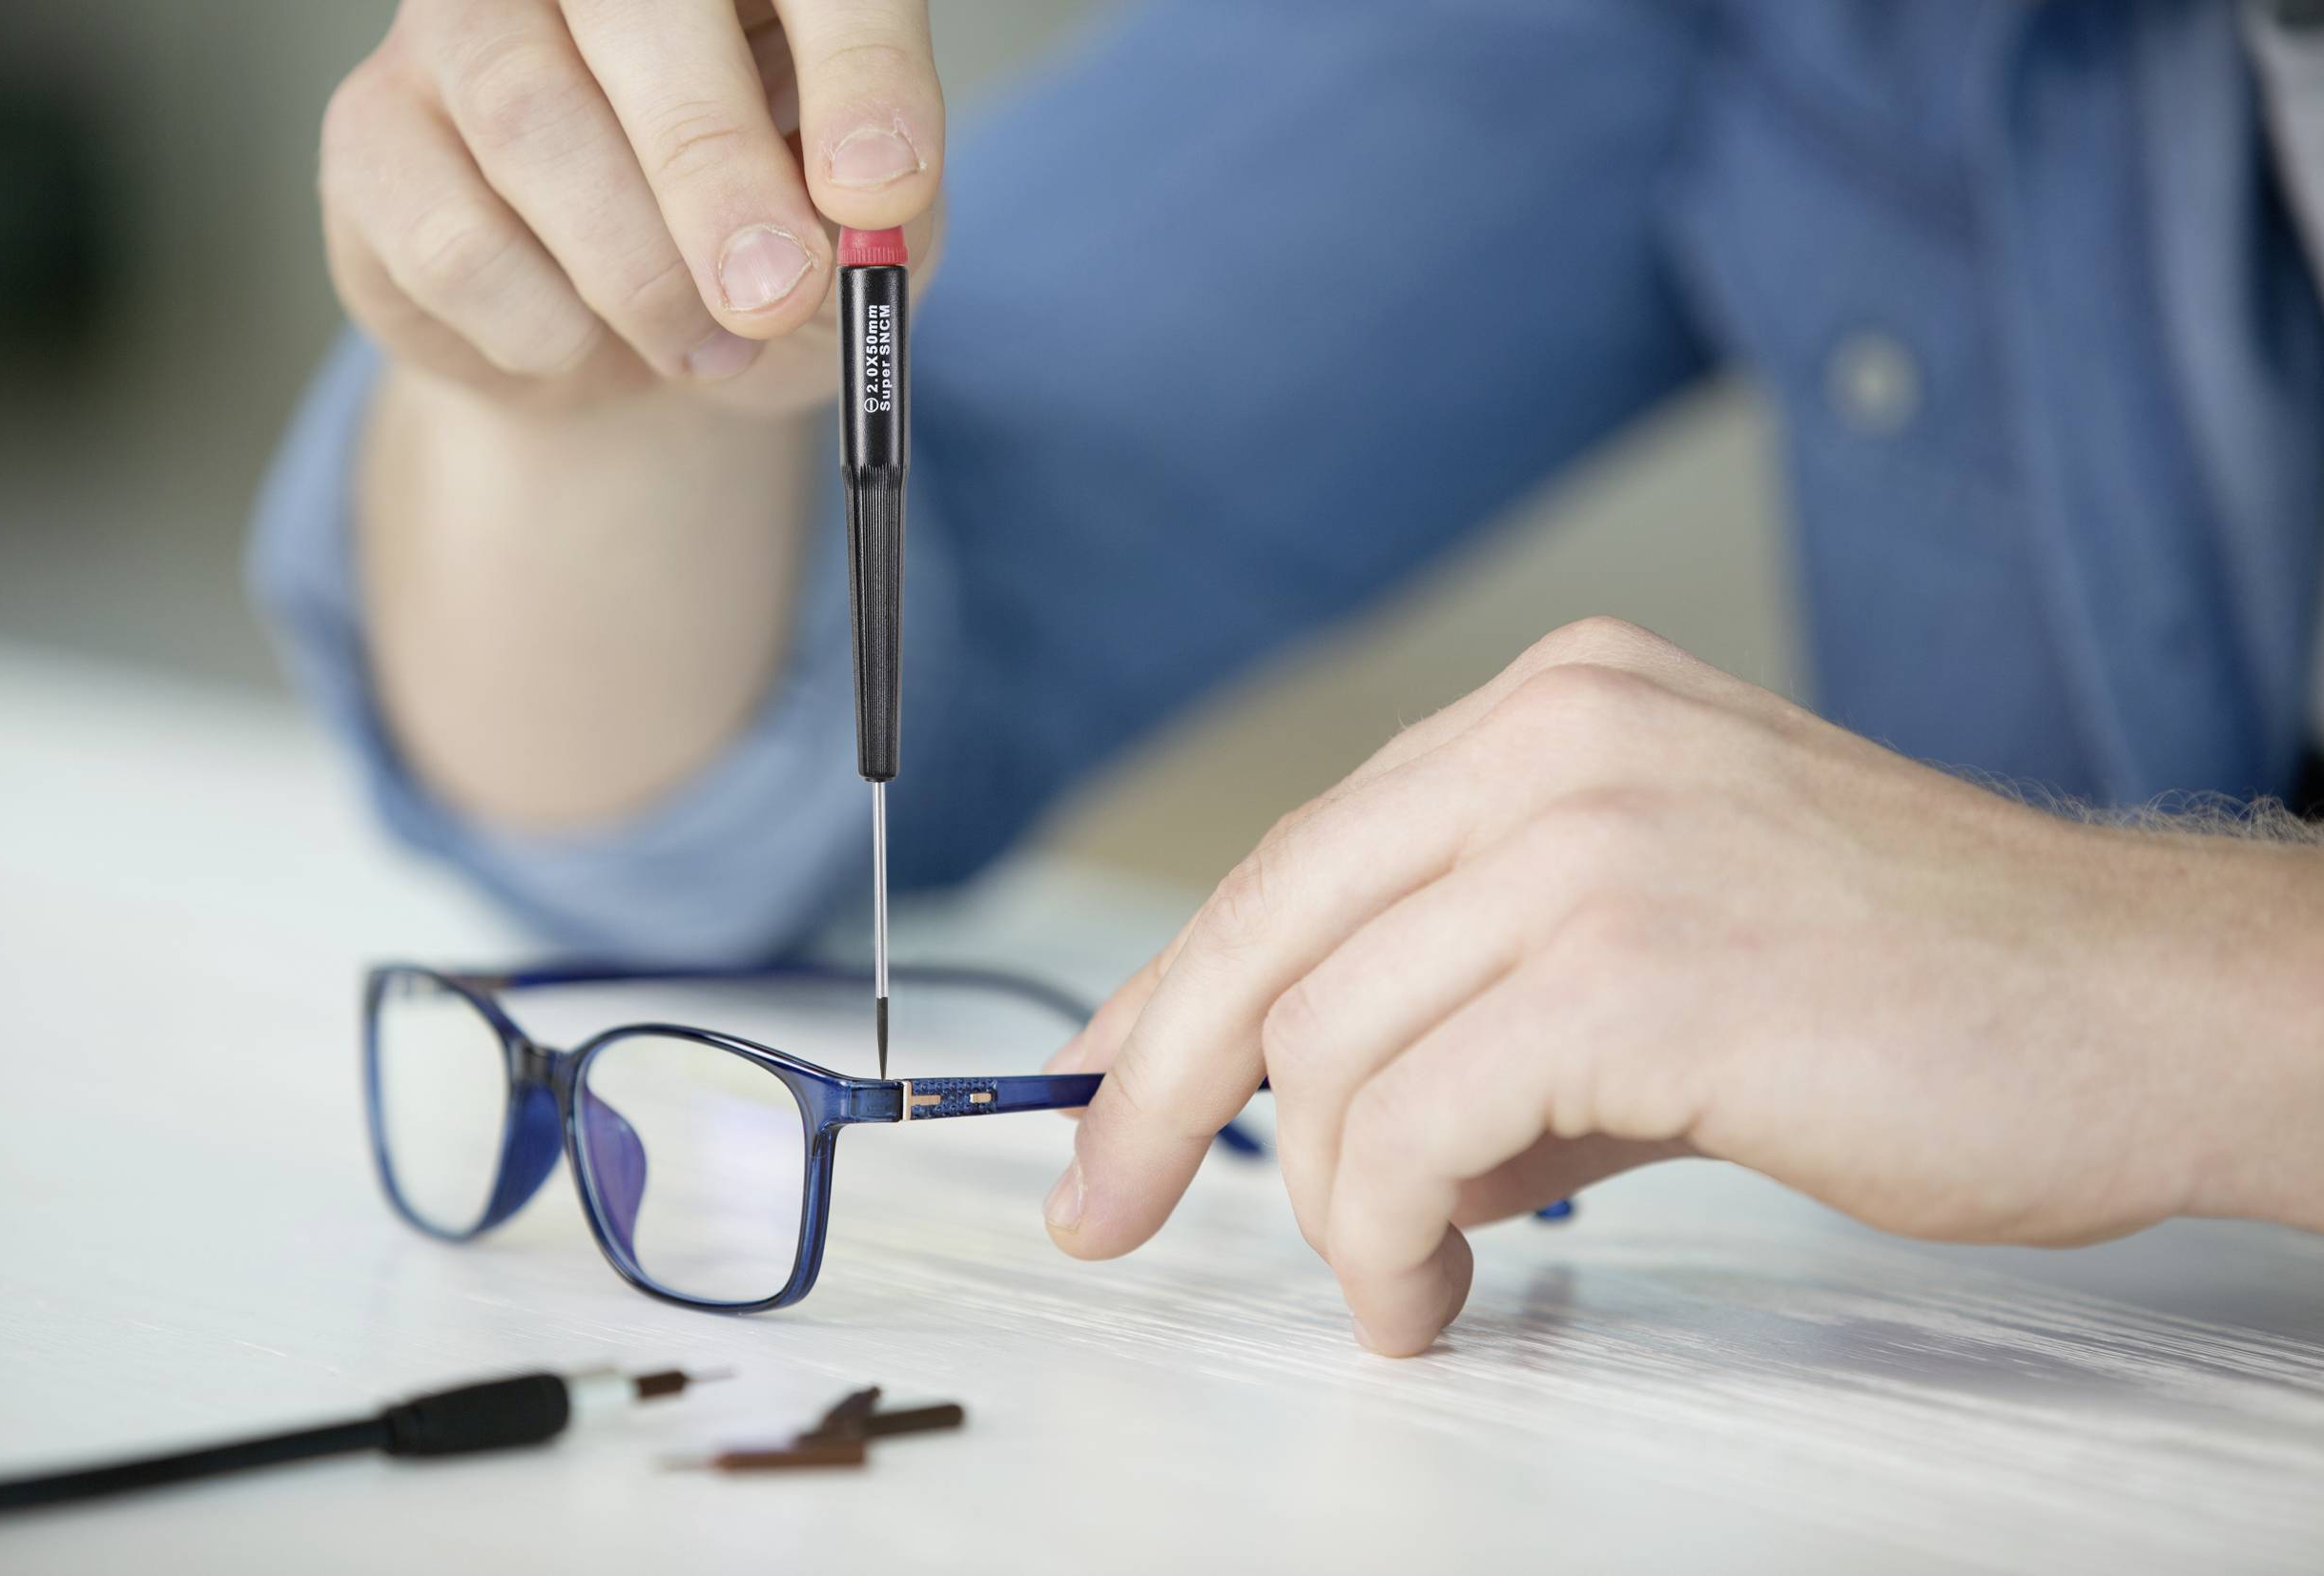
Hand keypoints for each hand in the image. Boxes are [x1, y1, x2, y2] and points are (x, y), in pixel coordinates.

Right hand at [321, 0, 941, 414]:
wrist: (636, 357)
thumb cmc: (764, 253)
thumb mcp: (860, 237)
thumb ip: (882, 211)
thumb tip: (862, 206)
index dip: (856, 67)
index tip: (880, 190)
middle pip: (635, 5)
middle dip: (715, 168)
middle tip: (773, 292)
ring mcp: (461, 24)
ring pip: (530, 119)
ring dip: (637, 274)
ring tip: (706, 346)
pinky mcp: (372, 130)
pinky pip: (454, 237)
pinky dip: (546, 327)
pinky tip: (582, 338)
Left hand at [1042, 619, 2323, 1354]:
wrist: (2141, 1012)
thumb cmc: (1920, 991)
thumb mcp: (1660, 950)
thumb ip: (1487, 1006)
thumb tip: (1325, 1123)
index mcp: (1555, 710)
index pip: (1301, 854)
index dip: (1172, 983)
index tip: (1100, 1085)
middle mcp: (1557, 739)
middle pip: (1265, 927)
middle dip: (1154, 1090)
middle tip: (1104, 1210)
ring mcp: (1596, 838)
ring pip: (1326, 1047)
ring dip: (1333, 1205)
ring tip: (1399, 1280)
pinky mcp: (1637, 966)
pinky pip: (1411, 1124)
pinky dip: (1386, 1235)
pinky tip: (1431, 1288)